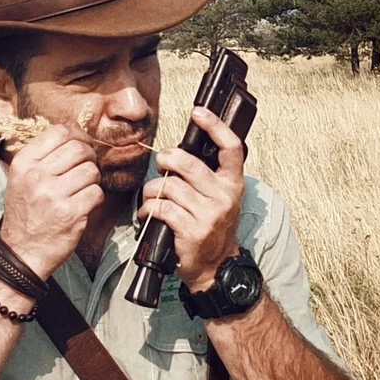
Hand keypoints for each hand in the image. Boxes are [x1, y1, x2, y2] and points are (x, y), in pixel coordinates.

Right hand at [0, 124, 103, 279]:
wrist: (21, 252)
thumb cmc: (25, 213)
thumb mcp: (20, 178)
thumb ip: (42, 156)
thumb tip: (73, 133)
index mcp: (23, 163)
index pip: (59, 132)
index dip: (77, 135)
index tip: (80, 145)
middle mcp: (36, 176)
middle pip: (79, 149)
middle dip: (89, 157)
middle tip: (86, 168)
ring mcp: (54, 195)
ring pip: (91, 170)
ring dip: (92, 179)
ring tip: (83, 188)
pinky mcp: (71, 213)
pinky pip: (96, 193)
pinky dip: (95, 198)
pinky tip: (84, 204)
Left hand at [138, 107, 244, 291]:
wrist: (216, 267)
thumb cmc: (212, 227)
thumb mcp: (219, 198)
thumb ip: (206, 175)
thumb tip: (177, 152)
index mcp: (233, 184)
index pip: (231, 148)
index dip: (215, 126)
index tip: (199, 112)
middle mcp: (224, 196)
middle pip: (189, 164)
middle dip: (168, 160)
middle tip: (162, 163)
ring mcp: (209, 214)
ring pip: (169, 187)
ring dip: (152, 191)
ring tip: (151, 199)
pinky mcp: (192, 230)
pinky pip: (160, 207)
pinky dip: (147, 209)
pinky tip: (148, 214)